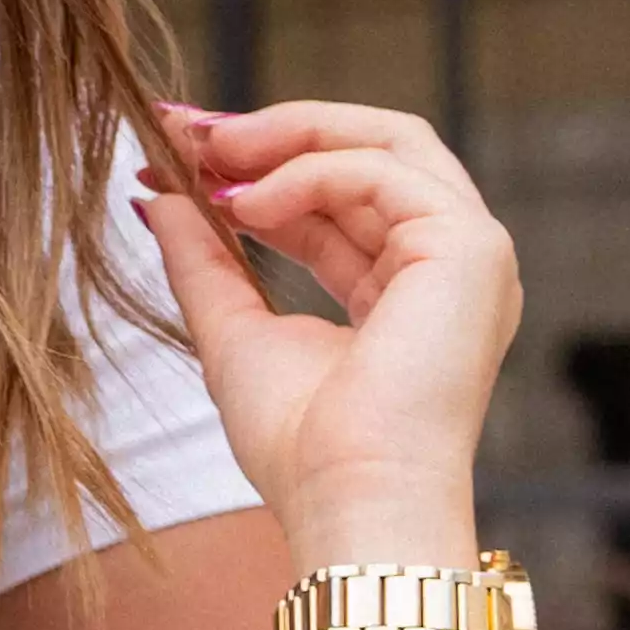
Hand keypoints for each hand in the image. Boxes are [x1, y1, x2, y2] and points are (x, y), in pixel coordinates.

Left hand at [141, 99, 522, 579]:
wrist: (348, 498)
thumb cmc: (301, 445)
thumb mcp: (233, 330)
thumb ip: (202, 258)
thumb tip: (157, 193)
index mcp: (407, 285)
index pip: (338, 195)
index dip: (261, 164)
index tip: (178, 146)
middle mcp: (449, 262)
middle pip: (371, 151)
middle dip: (275, 132)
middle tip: (189, 131)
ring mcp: (471, 252)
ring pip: (386, 144)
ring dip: (286, 138)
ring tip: (206, 155)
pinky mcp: (472, 248)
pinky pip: (382, 172)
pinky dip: (305, 174)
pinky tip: (243, 203)